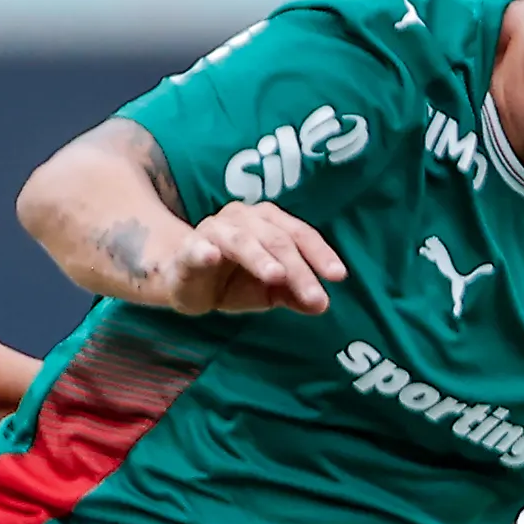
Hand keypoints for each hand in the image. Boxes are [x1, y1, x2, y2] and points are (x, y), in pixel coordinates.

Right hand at [160, 202, 345, 314]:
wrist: (185, 283)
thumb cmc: (233, 280)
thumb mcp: (270, 291)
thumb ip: (295, 294)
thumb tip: (322, 305)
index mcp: (269, 222)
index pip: (300, 235)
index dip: (320, 254)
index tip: (338, 276)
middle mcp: (244, 218)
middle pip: (277, 240)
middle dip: (297, 269)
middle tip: (314, 296)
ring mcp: (214, 231)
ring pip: (241, 241)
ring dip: (259, 258)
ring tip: (276, 276)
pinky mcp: (188, 250)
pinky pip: (196, 248)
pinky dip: (203, 250)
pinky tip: (211, 256)